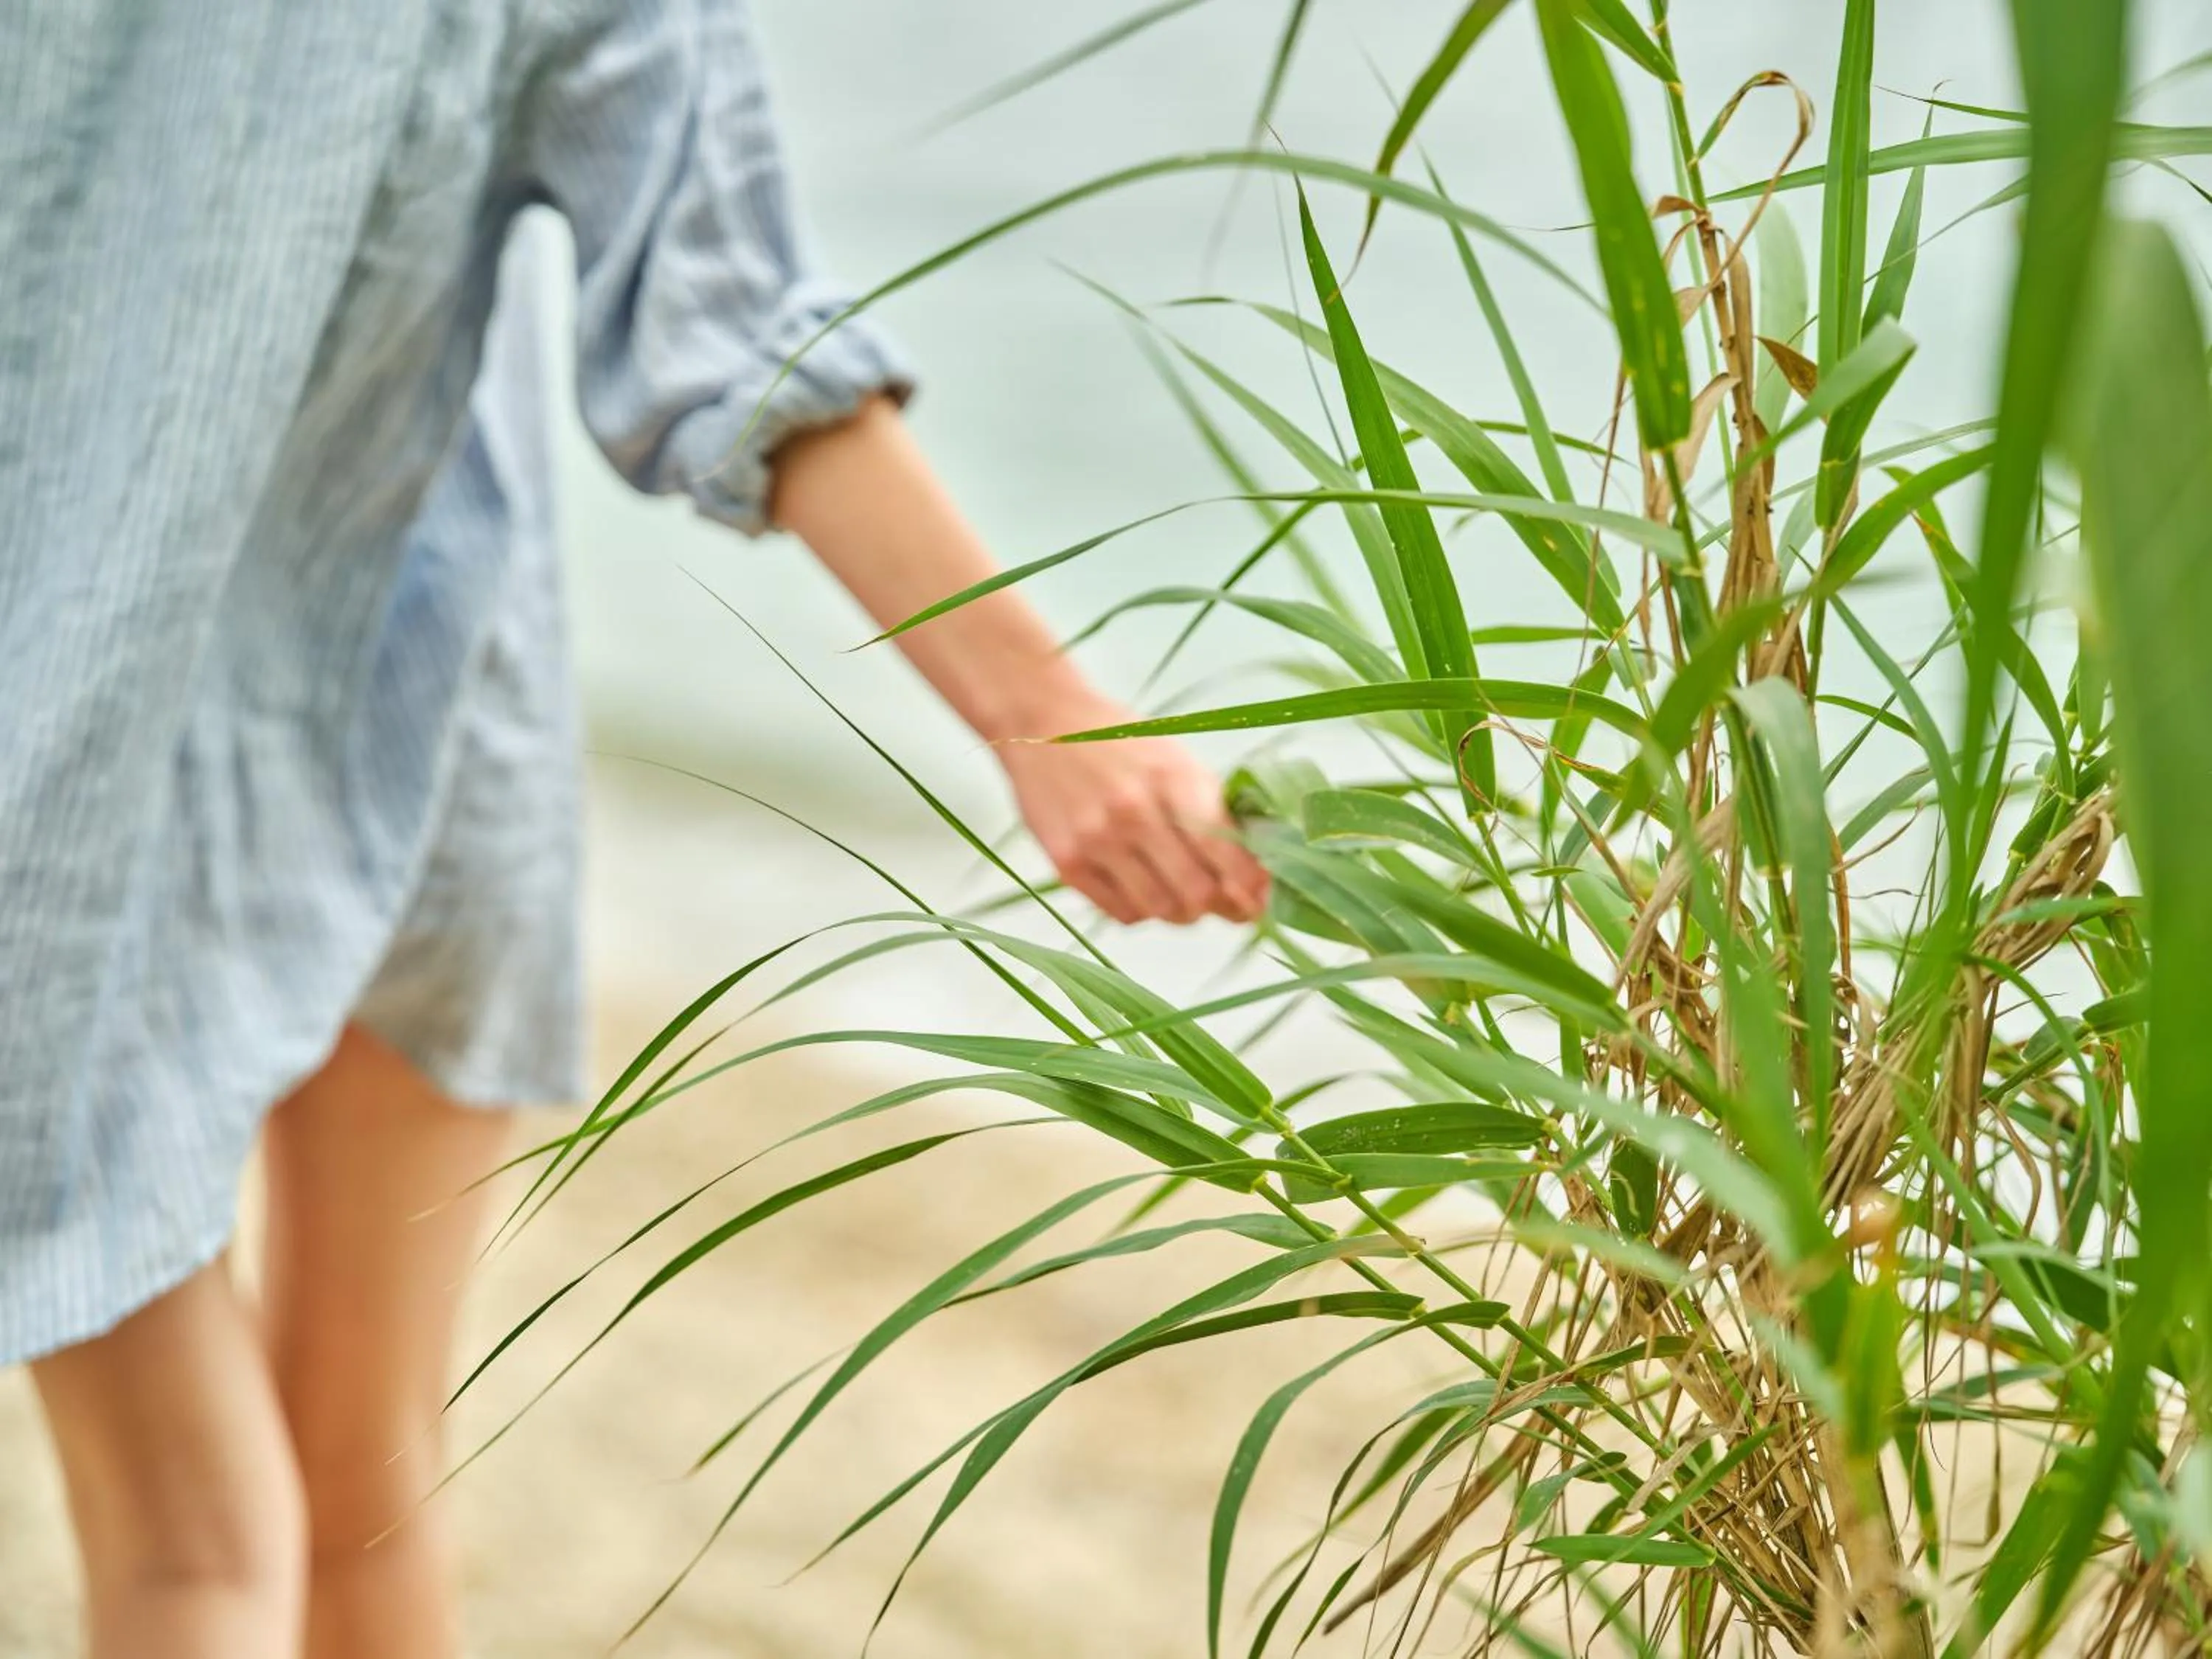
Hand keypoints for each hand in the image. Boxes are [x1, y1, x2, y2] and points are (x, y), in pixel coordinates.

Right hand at [995, 694, 1269, 925]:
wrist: (1041, 723)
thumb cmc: (1121, 742)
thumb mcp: (1177, 760)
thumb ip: (1216, 811)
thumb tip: (1257, 871)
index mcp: (1173, 780)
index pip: (1226, 854)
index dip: (1251, 887)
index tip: (1260, 898)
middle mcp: (1134, 813)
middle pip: (1196, 893)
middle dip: (1221, 907)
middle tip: (1227, 905)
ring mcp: (1097, 840)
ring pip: (1161, 910)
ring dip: (1182, 913)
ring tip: (1185, 898)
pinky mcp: (1067, 862)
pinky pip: (1122, 913)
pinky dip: (1143, 912)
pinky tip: (1146, 890)